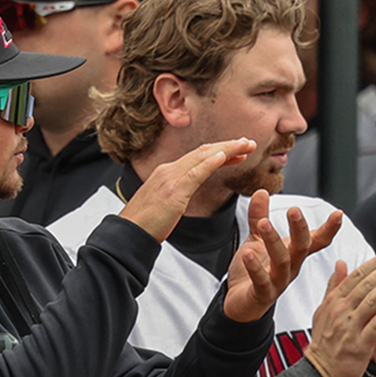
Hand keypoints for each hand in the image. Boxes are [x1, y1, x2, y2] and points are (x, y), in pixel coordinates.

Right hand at [118, 139, 260, 241]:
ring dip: (227, 149)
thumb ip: (173, 194)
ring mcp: (170, 179)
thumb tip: (180, 195)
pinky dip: (211, 162)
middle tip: (247, 142)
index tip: (234, 152)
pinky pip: (196, 173)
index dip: (218, 152)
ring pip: (203, 157)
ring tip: (245, 145)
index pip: (197, 157)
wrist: (128, 233)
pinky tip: (224, 156)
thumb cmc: (142, 224)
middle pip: (203, 152)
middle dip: (227, 146)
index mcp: (166, 173)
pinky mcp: (174, 191)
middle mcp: (168, 171)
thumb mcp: (160, 203)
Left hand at [222, 190, 343, 322]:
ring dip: (273, 241)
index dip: (329, 229)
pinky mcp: (263, 294)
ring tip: (263, 223)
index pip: (316, 240)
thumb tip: (261, 191)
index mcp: (293, 254)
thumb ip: (259, 216)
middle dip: (299, 228)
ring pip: (282, 261)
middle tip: (294, 209)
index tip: (339, 214)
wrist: (240, 305)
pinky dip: (255, 267)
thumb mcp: (256, 240)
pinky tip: (247, 254)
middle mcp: (291, 268)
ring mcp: (278, 282)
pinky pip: (262, 281)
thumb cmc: (253, 272)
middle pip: (301, 247)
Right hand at [302, 251, 375, 376]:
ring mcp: (350, 327)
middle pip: (366, 284)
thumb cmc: (325, 342)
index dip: (375, 262)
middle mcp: (341, 311)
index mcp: (334, 301)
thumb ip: (334, 286)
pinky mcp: (360, 344)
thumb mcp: (324, 310)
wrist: (320, 372)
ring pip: (371, 300)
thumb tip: (340, 263)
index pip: (356, 275)